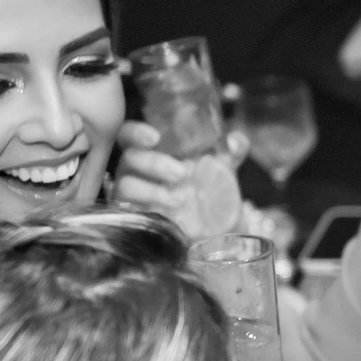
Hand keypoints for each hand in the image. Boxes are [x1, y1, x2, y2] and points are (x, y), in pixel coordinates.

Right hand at [110, 122, 248, 236]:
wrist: (218, 227)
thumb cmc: (211, 188)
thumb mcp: (225, 168)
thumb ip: (231, 151)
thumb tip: (236, 140)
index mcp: (153, 150)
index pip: (129, 135)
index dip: (136, 133)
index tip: (155, 137)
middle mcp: (138, 171)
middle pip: (128, 158)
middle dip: (153, 163)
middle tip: (182, 172)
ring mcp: (134, 196)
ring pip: (125, 185)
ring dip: (151, 190)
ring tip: (182, 198)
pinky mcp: (136, 218)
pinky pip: (128, 212)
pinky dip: (149, 209)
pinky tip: (172, 212)